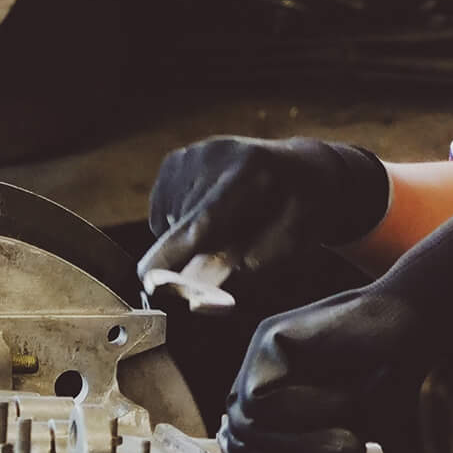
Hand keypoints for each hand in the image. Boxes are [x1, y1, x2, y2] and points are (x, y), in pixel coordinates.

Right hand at [135, 137, 388, 297]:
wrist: (305, 171)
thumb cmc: (300, 215)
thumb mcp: (287, 247)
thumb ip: (243, 272)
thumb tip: (196, 299)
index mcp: (253, 173)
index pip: (204, 220)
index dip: (173, 252)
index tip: (148, 279)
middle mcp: (216, 154)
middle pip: (181, 224)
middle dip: (191, 254)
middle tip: (230, 251)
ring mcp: (193, 153)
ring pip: (167, 221)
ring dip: (187, 238)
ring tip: (228, 226)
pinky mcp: (177, 159)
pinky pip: (163, 209)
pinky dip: (180, 222)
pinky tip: (211, 214)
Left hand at [221, 207, 452, 452]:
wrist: (413, 325)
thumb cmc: (386, 379)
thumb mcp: (341, 431)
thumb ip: (302, 452)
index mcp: (275, 399)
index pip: (241, 446)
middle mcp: (261, 375)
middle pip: (239, 438)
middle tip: (345, 452)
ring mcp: (261, 354)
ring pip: (247, 423)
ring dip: (303, 440)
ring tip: (350, 437)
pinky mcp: (269, 337)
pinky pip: (259, 398)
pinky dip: (302, 411)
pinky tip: (340, 396)